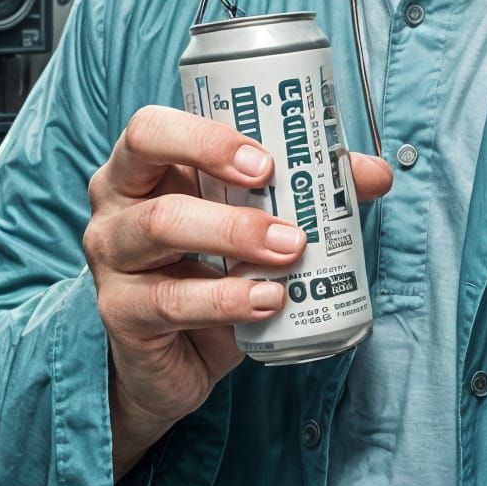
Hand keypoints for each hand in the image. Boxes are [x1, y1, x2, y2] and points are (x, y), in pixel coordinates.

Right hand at [84, 105, 392, 476]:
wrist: (174, 358)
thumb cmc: (211, 268)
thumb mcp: (253, 222)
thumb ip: (306, 191)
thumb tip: (375, 175)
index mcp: (145, 167)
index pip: (152, 127)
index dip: (206, 136)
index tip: (266, 162)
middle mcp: (116, 203)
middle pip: (148, 166)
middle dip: (226, 178)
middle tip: (289, 216)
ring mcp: (111, 258)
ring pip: (161, 227)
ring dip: (236, 236)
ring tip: (290, 254)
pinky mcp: (121, 313)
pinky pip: (171, 299)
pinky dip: (228, 299)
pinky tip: (269, 300)